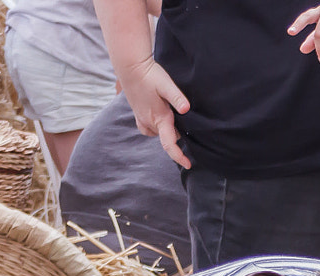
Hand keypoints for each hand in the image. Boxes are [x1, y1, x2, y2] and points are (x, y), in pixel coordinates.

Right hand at [119, 54, 190, 168]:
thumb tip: (186, 109)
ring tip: (170, 112)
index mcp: (159, 118)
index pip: (169, 144)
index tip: (189, 165)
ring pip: (160, 132)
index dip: (179, 157)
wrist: (130, 66)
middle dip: (177, 132)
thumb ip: (177, 97)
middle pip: (168, 137)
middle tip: (181, 114)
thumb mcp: (166, 84)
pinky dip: (157, 126)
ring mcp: (142, 119)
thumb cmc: (150, 75)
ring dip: (167, 128)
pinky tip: (159, 114)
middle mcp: (149, 122)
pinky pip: (149, 129)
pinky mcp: (138, 114)